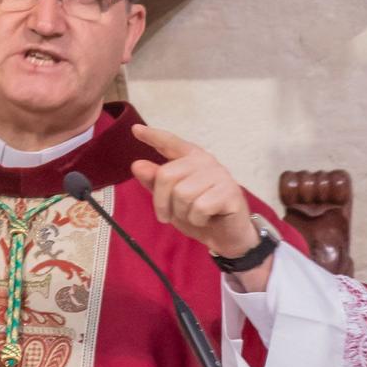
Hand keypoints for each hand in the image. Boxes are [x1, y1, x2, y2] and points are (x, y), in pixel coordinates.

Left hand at [131, 123, 259, 261]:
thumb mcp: (170, 201)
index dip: (153, 136)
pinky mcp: (230, 192)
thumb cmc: (197, 215)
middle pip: (166, 175)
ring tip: (194, 215)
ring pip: (182, 194)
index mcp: (190, 158)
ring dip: (182, 213)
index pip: (170, 142)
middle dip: (162, 202)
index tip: (136, 129)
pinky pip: (199, 207)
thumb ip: (155, 182)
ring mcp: (220, 175)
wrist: (225, 237)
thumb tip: (137, 165)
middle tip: (169, 215)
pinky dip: (197, 220)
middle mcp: (205, 161)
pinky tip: (207, 218)